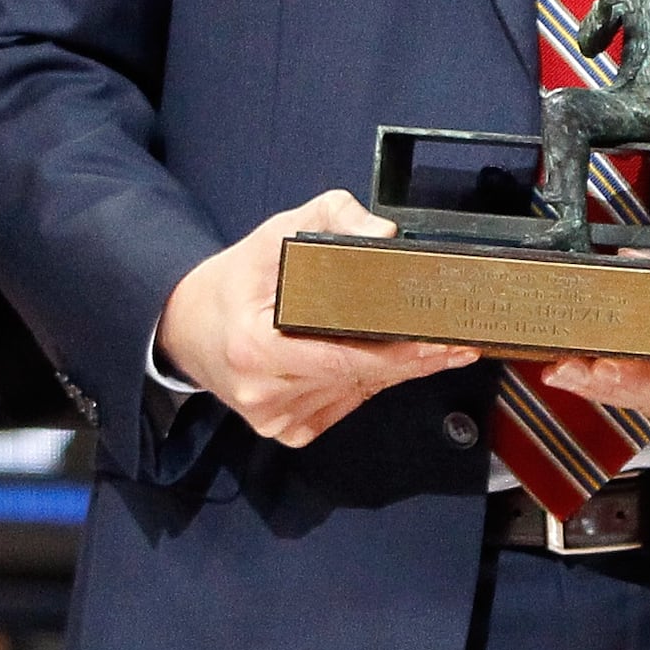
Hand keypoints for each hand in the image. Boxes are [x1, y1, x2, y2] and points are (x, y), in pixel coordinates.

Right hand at [157, 191, 479, 447]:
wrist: (189, 328)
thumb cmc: (235, 283)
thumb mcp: (275, 235)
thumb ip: (331, 219)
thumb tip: (382, 234)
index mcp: (255, 348)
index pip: (344, 355)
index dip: (399, 350)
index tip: (440, 339)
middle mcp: (264, 392)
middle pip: (361, 377)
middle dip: (415, 359)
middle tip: (460, 343)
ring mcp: (275, 418)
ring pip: (359, 392)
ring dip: (398, 372)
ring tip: (436, 349)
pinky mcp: (287, 430)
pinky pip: (345, 405)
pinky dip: (369, 384)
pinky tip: (387, 363)